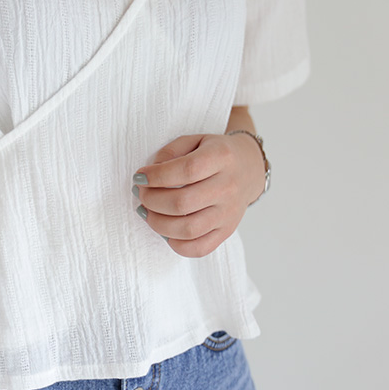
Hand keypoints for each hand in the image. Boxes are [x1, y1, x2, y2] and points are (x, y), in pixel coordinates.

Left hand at [132, 131, 265, 257]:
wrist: (248, 168)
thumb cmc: (214, 154)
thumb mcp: (194, 140)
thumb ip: (170, 152)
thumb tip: (149, 175)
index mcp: (221, 157)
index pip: (186, 170)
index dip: (156, 176)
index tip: (140, 177)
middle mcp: (229, 187)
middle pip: (183, 203)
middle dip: (152, 200)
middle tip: (142, 194)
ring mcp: (229, 213)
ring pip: (188, 229)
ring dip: (158, 223)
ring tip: (147, 212)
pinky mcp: (227, 231)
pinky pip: (200, 248)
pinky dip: (176, 244)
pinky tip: (165, 230)